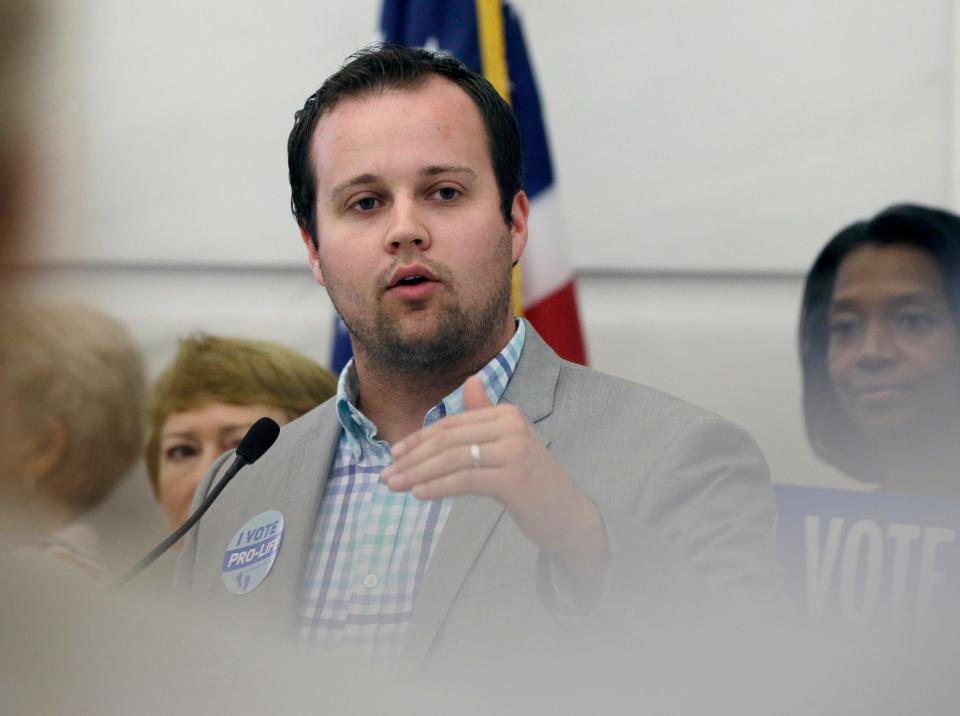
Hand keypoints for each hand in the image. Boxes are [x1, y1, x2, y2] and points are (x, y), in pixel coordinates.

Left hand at [381, 375, 609, 587]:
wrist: (568, 514)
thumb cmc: (533, 481)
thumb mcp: (508, 444)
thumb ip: (486, 415)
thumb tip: (471, 380)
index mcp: (507, 413)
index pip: (452, 424)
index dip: (419, 439)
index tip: (394, 455)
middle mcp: (512, 425)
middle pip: (448, 439)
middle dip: (412, 458)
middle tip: (385, 475)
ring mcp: (515, 450)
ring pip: (453, 458)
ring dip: (417, 474)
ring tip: (394, 486)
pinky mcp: (515, 478)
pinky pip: (465, 479)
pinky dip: (437, 486)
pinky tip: (419, 494)